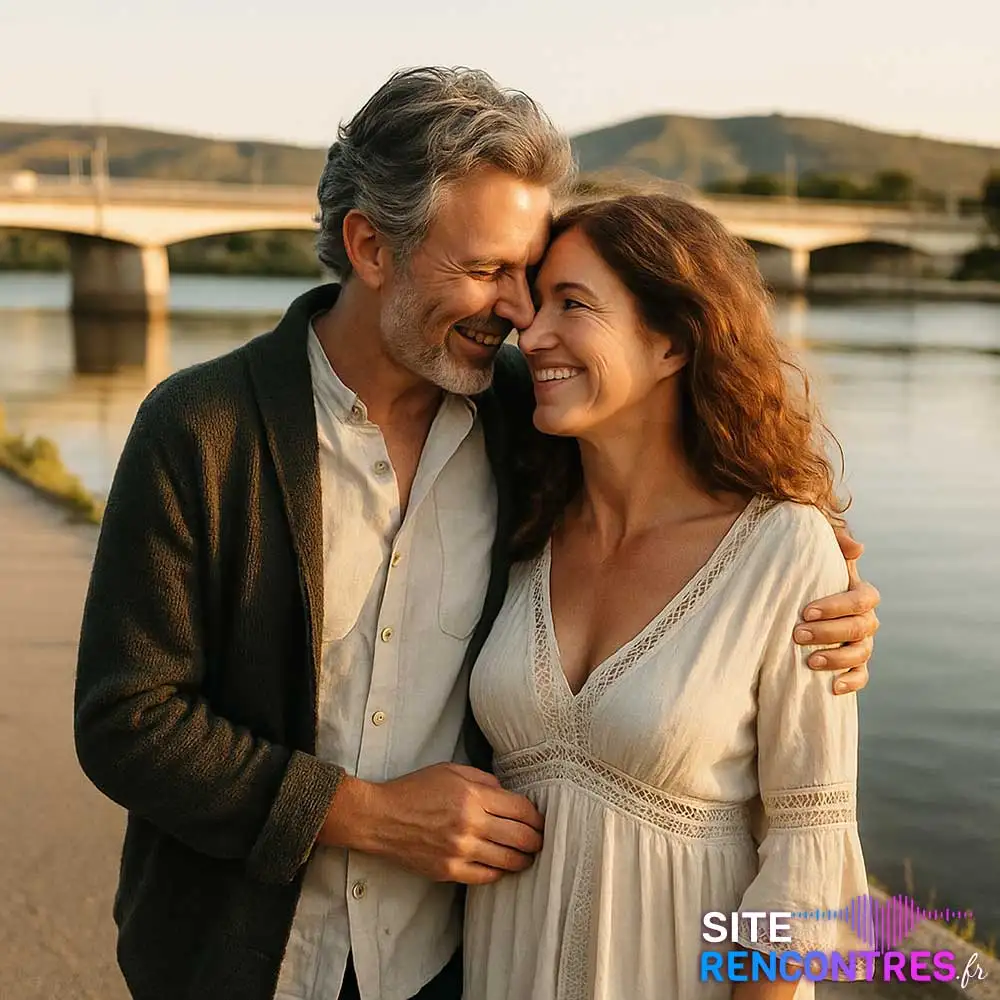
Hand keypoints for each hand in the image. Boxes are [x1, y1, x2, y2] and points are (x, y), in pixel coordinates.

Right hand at [318, 762, 543, 884]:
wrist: (380, 818)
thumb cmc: (414, 789)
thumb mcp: (451, 771)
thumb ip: (484, 780)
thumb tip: (508, 795)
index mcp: (473, 796)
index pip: (521, 809)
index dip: (537, 817)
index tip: (540, 820)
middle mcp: (470, 824)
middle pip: (521, 838)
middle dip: (537, 840)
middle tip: (540, 841)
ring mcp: (460, 851)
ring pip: (508, 861)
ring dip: (524, 860)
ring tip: (527, 857)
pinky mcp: (449, 871)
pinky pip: (487, 877)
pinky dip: (500, 872)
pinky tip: (502, 866)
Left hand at [794, 523, 879, 694]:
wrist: (797, 602)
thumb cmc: (807, 571)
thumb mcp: (817, 551)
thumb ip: (834, 539)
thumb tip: (858, 548)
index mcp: (860, 593)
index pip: (861, 600)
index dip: (837, 606)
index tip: (806, 611)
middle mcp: (866, 620)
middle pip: (858, 628)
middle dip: (829, 632)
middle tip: (798, 634)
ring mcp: (862, 643)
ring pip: (861, 654)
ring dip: (837, 659)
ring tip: (810, 661)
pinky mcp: (854, 664)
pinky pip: (862, 676)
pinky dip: (851, 682)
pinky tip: (833, 688)